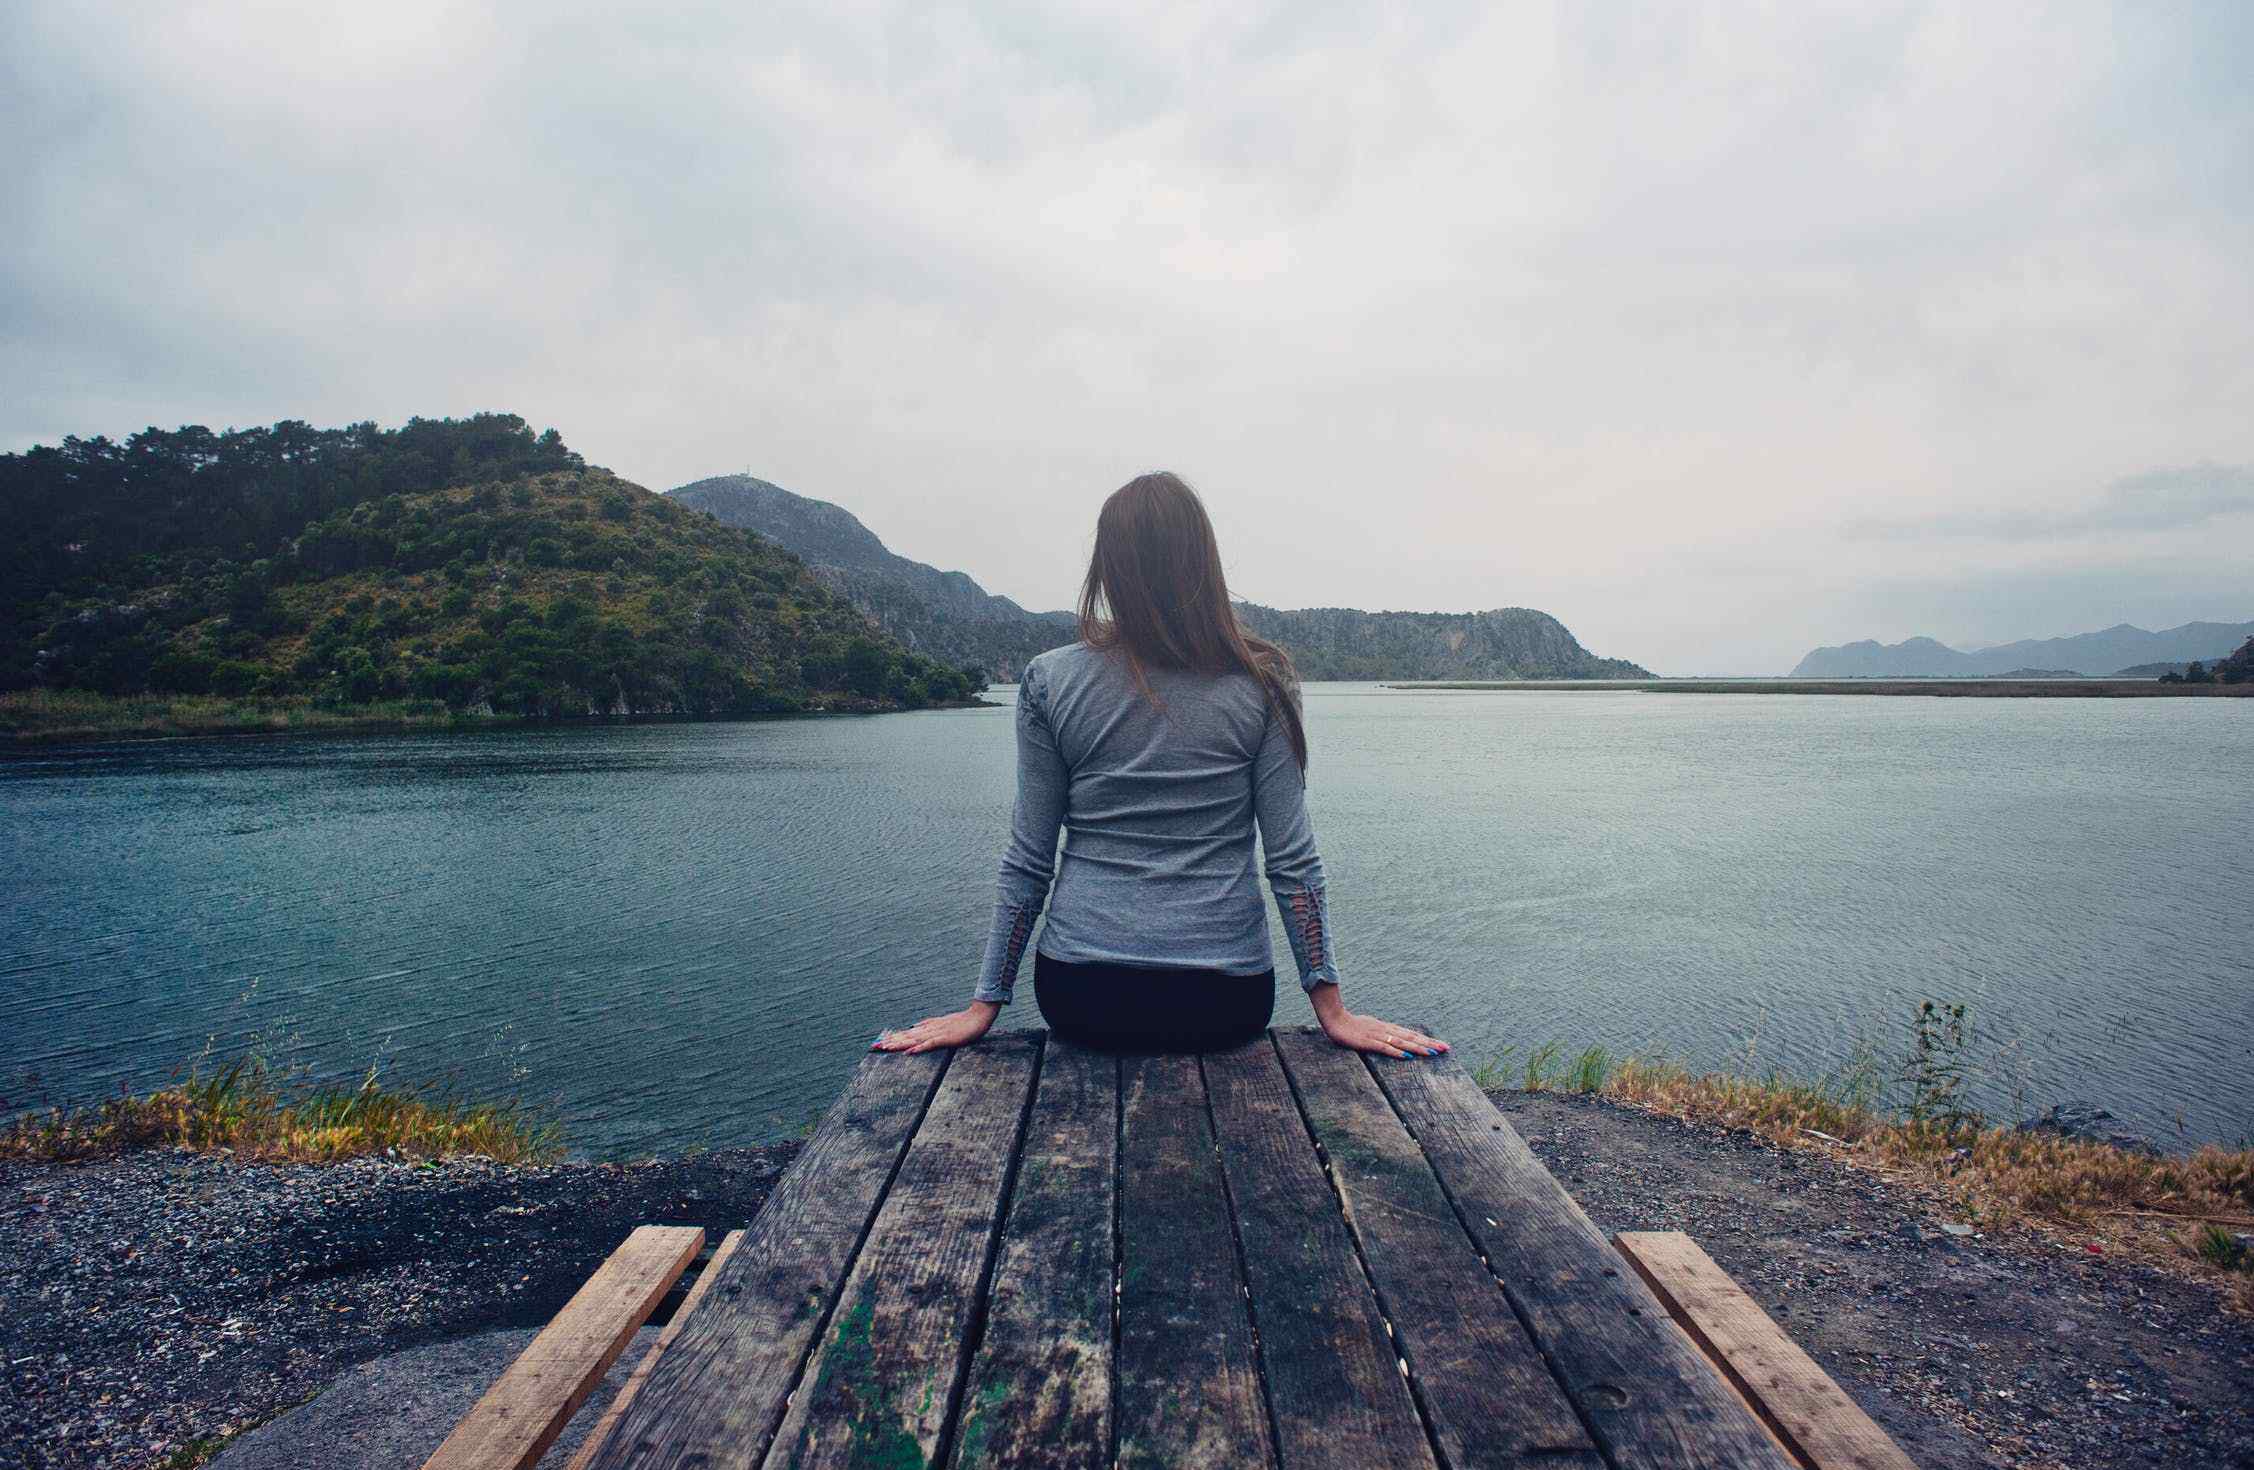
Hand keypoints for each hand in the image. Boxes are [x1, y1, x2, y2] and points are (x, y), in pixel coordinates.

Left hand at [872, 1001, 999, 1054]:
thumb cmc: (962, 1022)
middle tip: (874, 1047)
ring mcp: (937, 1033)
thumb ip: (928, 1023)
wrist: (978, 1016)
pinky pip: (930, 1044)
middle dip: (890, 1042)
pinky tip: (909, 1052)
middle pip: (906, 1037)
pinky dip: (919, 1048)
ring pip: (914, 1040)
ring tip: (886, 1048)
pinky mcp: (945, 1038)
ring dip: (899, 1044)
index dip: (892, 1038)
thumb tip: (914, 1025)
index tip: (878, 1043)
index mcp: (928, 1028)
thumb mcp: (942, 1023)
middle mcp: (929, 1030)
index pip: (906, 1034)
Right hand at [1308, 982, 1447, 1058]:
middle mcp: (1387, 1030)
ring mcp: (1378, 1035)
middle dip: (1430, 1044)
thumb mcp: (1372, 1029)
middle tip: (1446, 1049)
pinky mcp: (1368, 1042)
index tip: (1442, 1045)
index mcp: (1389, 1028)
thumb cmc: (1352, 1026)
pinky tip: (1407, 1056)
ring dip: (1419, 1048)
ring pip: (1403, 1042)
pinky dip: (1397, 1051)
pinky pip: (1385, 1047)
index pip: (1412, 1034)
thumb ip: (1384, 1035)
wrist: (1335, 1018)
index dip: (1428, 1040)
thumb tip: (1398, 1042)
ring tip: (1433, 1053)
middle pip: (1412, 1037)